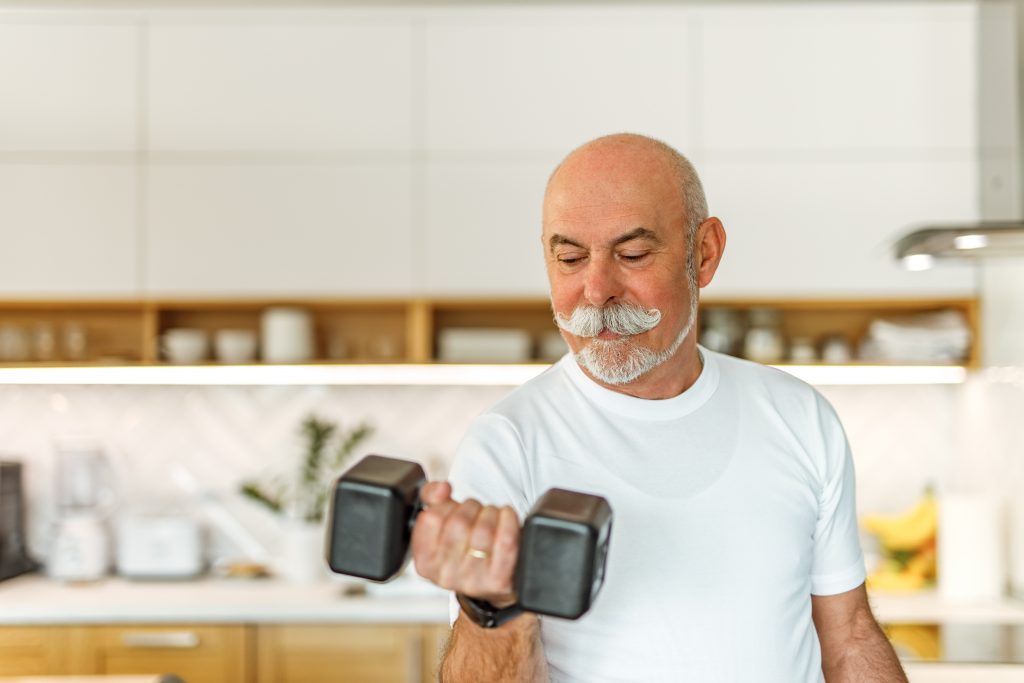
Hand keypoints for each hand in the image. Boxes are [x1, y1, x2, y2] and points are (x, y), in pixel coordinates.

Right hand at [411, 481, 520, 607]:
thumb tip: (442, 488)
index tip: (454, 507)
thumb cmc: (464, 549)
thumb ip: (432, 497)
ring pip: (483, 529)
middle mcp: (445, 576)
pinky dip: (509, 521)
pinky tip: (507, 517)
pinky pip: (506, 541)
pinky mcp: (498, 580)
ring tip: (492, 515)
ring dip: (491, 512)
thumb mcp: (441, 525)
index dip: (446, 505)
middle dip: (472, 507)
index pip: (430, 518)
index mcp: (425, 562)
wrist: (491, 580)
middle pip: (459, 522)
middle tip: (477, 510)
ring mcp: (472, 580)